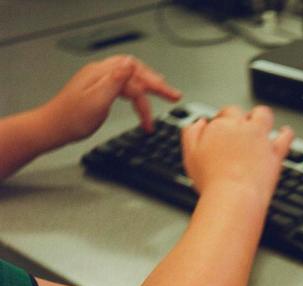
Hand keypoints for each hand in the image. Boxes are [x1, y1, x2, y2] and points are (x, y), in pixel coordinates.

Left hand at [39, 55, 181, 146]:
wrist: (54, 127)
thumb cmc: (71, 119)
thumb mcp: (96, 100)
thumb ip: (115, 81)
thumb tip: (130, 64)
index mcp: (102, 74)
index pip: (135, 73)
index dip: (154, 83)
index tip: (170, 95)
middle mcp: (101, 74)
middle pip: (135, 72)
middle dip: (156, 84)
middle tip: (173, 96)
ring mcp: (100, 81)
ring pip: (131, 79)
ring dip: (148, 91)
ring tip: (162, 102)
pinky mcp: (100, 91)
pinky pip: (124, 87)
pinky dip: (137, 96)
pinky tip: (141, 103)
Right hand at [181, 105, 293, 203]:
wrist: (234, 197)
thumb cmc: (212, 181)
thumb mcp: (190, 155)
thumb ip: (192, 134)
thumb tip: (198, 122)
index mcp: (221, 127)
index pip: (224, 114)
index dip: (224, 119)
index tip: (223, 127)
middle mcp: (242, 128)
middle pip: (242, 112)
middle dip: (240, 116)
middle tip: (239, 126)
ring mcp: (260, 139)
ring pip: (263, 115)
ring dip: (262, 116)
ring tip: (261, 123)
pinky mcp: (275, 152)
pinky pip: (286, 136)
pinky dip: (286, 132)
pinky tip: (285, 132)